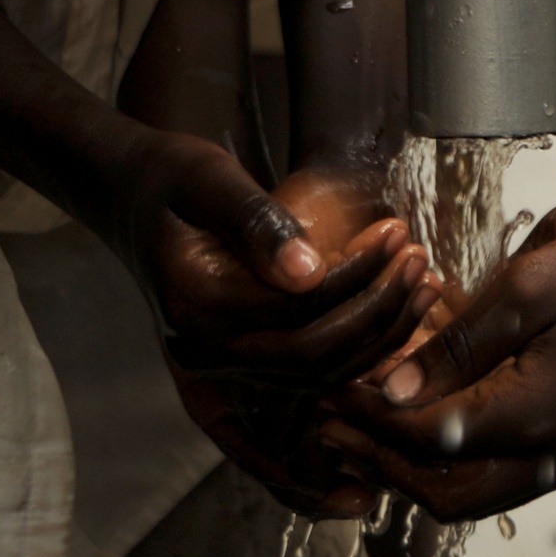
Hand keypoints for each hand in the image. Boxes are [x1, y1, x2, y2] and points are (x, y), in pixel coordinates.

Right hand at [119, 133, 437, 385]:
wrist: (132, 196)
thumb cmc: (173, 175)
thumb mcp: (209, 178)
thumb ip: (255, 223)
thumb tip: (310, 270)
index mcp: (195, 306)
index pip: (297, 312)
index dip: (357, 278)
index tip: (397, 236)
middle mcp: (203, 352)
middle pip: (313, 359)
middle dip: (378, 312)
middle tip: (421, 262)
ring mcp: (218, 367)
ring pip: (317, 378)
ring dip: (379, 338)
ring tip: (424, 284)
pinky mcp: (238, 366)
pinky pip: (306, 381)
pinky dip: (355, 360)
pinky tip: (399, 329)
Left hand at [322, 188, 555, 523]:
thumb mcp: (527, 289)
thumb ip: (456, 348)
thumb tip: (390, 391)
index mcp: (537, 417)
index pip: (426, 439)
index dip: (370, 417)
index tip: (329, 391)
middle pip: (447, 491)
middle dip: (382, 461)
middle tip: (333, 426)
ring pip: (479, 491)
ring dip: (419, 464)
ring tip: (368, 425)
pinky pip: (510, 471)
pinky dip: (461, 453)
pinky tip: (433, 412)